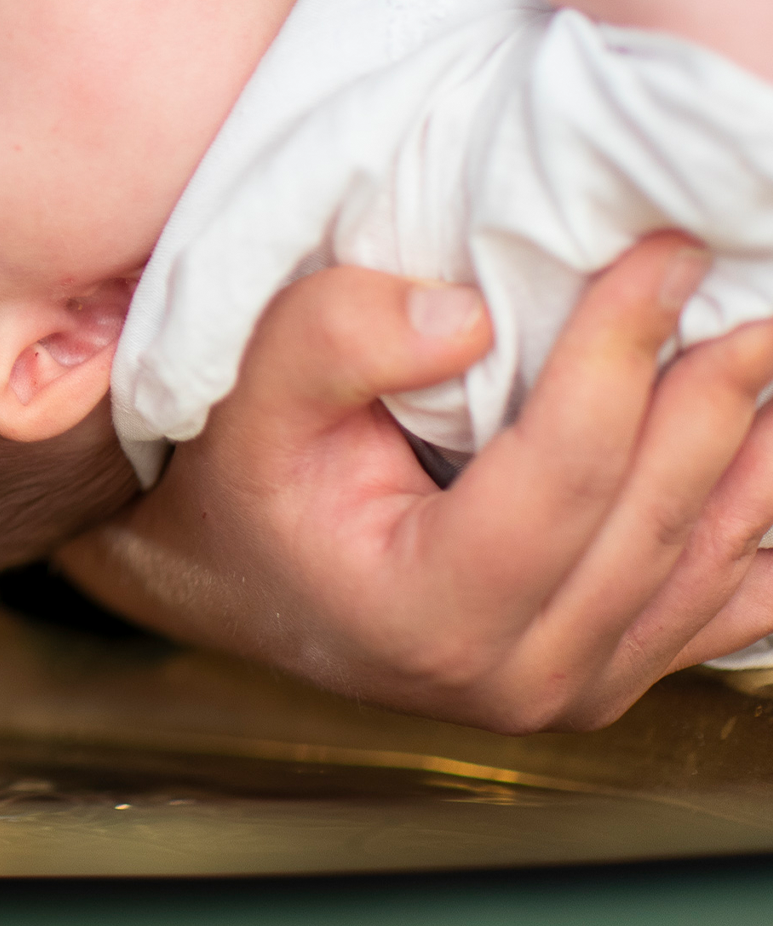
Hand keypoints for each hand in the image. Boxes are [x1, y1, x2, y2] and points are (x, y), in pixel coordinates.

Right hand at [55, 235, 772, 731]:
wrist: (230, 578)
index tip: (661, 255)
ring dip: (758, 454)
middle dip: (712, 393)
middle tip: (752, 292)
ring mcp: (571, 693)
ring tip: (772, 354)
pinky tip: (770, 451)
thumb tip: (465, 318)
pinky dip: (758, 526)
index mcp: (426, 614)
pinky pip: (720, 610)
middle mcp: (514, 678)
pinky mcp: (606, 680)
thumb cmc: (239, 482)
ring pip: (707, 563)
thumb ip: (331, 338)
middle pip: (652, 516)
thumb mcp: (241, 391)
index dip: (619, 353)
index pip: (561, 472)